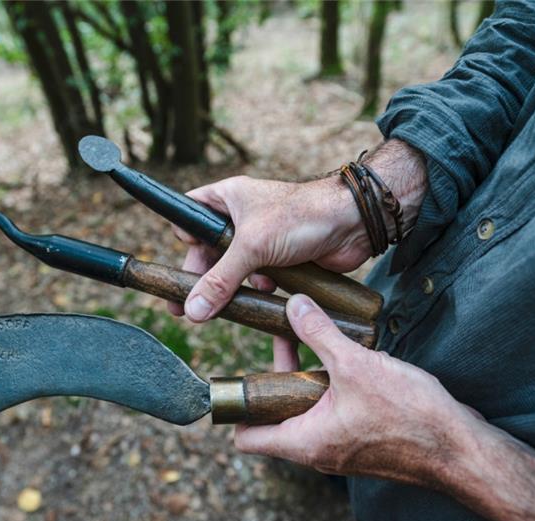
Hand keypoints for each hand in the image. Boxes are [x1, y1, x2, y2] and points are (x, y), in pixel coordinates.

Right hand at [169, 175, 369, 320]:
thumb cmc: (302, 216)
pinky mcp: (279, 259)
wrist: (352, 224)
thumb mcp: (252, 247)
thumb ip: (220, 279)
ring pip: (232, 268)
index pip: (189, 214)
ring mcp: (261, 238)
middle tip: (187, 308)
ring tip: (225, 304)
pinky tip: (263, 293)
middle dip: (202, 277)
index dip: (184, 239)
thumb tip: (193, 309)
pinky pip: (256, 279)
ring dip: (231, 286)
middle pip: (208, 250)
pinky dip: (256, 289)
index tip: (182, 266)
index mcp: (228, 198)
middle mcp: (242, 216)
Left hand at [235, 294, 480, 485]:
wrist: (460, 447)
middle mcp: (316, 450)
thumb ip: (319, 333)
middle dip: (275, 376)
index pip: (246, 438)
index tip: (238, 375)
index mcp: (303, 442)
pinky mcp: (361, 438)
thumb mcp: (355, 365)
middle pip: (275, 415)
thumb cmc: (409, 416)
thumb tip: (294, 305)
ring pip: (305, 409)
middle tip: (282, 338)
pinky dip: (329, 385)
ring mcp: (339, 446)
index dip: (236, 408)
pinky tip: (345, 356)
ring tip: (312, 336)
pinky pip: (331, 411)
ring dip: (304, 375)